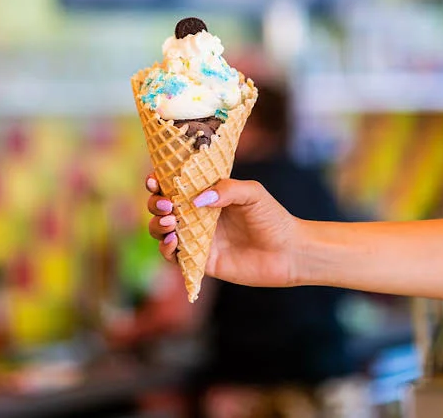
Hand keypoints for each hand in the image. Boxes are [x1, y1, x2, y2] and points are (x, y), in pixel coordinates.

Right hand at [146, 175, 301, 287]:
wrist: (289, 252)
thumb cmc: (272, 218)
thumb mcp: (252, 193)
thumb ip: (226, 189)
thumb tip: (195, 200)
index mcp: (206, 195)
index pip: (174, 186)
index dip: (158, 182)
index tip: (154, 181)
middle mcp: (196, 216)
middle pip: (161, 208)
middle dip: (155, 204)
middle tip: (166, 204)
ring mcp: (197, 239)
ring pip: (161, 232)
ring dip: (157, 226)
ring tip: (170, 223)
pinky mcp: (200, 261)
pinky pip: (173, 256)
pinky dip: (166, 249)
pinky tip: (174, 241)